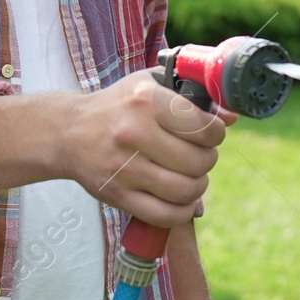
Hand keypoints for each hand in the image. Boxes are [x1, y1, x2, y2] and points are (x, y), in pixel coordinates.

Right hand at [58, 68, 226, 225]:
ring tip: (192, 176)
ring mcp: (124, 167)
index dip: (216, 134)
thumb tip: (232, 116)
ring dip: (198, 187)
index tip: (211, 134)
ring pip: (185, 190)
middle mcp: (134, 132)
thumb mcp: (151, 84)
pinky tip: (181, 199)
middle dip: (208, 161)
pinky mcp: (117, 195)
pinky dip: (182, 211)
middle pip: (198, 161)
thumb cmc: (118, 105)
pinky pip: (165, 215)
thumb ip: (193, 94)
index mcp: (147, 100)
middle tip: (201, 156)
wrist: (68, 132)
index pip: (203, 126)